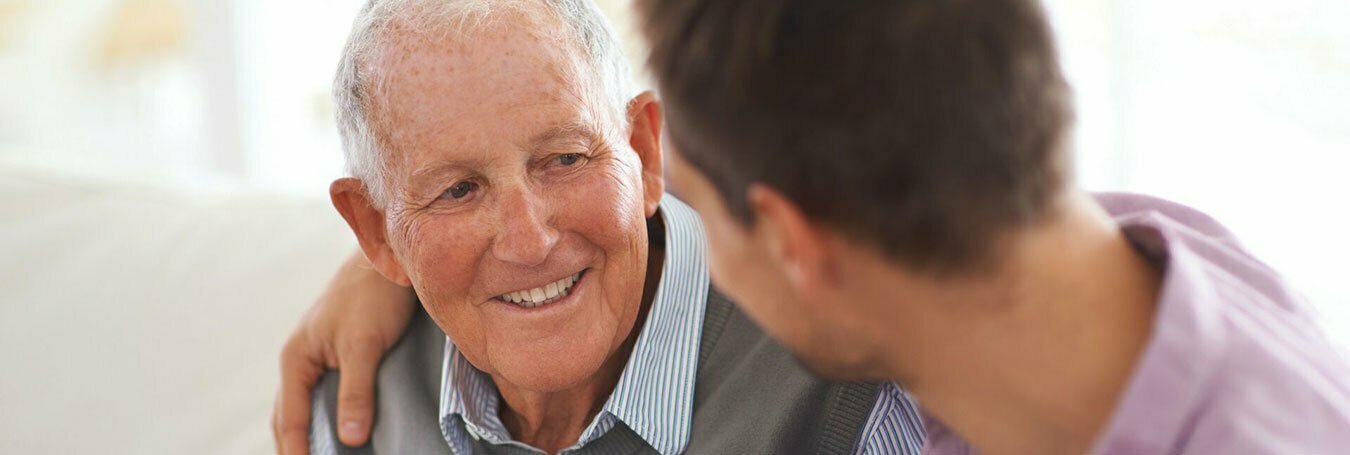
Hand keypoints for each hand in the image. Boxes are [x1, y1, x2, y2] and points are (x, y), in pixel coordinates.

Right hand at [272, 250, 416, 454]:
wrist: (388, 261)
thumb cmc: (373, 297)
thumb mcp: (365, 346)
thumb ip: (356, 392)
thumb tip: (349, 439)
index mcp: (297, 359)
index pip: (290, 419)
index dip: (296, 451)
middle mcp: (301, 361)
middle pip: (290, 417)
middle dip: (295, 447)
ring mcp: (318, 358)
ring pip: (307, 407)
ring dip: (312, 435)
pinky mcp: (339, 356)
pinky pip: (325, 395)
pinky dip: (328, 417)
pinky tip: (345, 432)